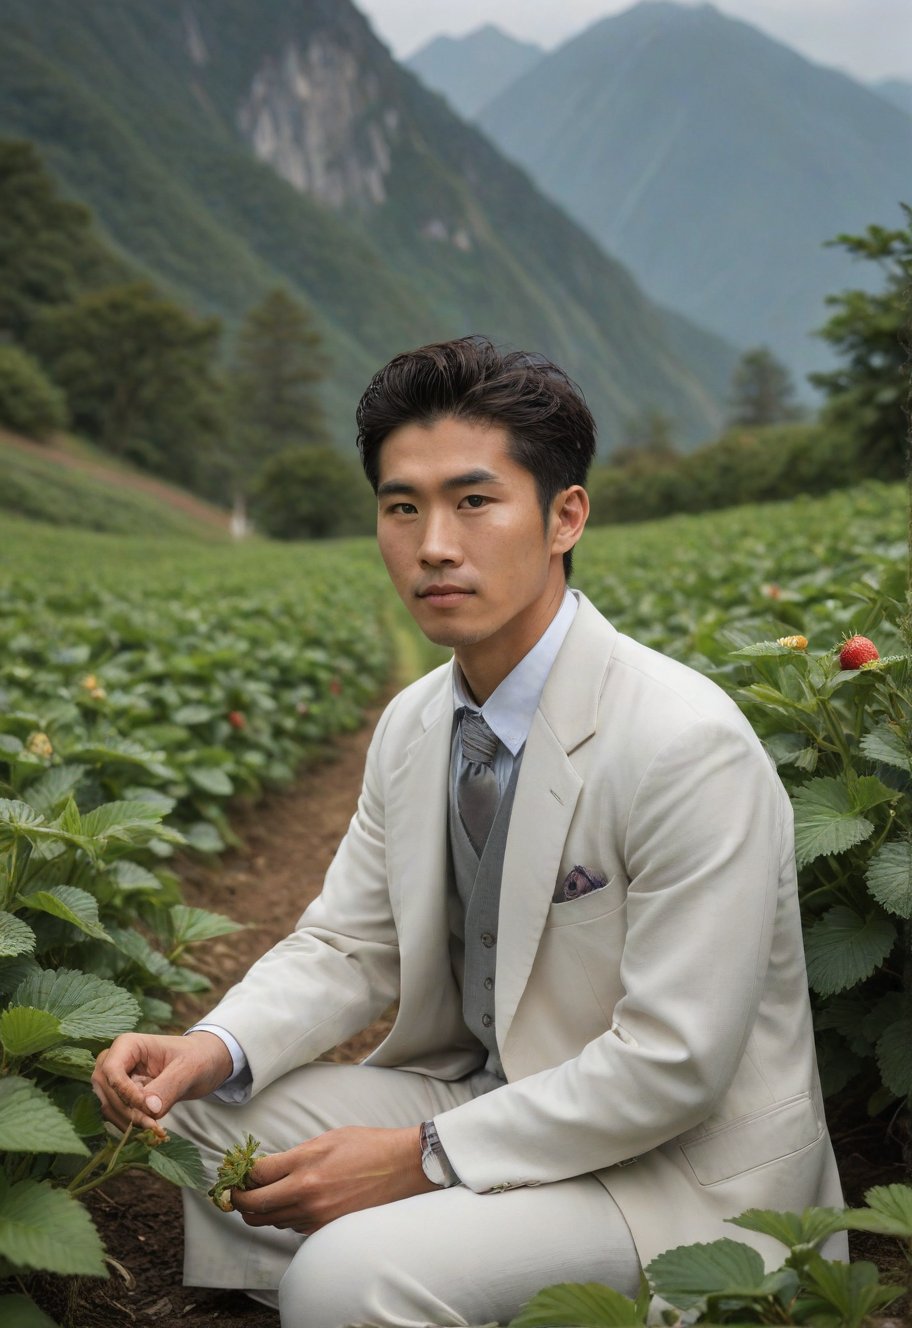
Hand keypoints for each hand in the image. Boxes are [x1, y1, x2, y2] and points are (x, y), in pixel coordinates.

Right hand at [92, 1030, 232, 1135]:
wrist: (203, 1064)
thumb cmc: (197, 1057)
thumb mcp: (189, 1068)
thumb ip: (169, 1086)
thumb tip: (150, 1109)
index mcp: (128, 1045)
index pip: (112, 1070)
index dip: (125, 1092)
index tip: (148, 1108)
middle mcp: (116, 1060)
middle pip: (107, 1091)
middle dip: (128, 1111)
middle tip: (154, 1125)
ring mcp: (116, 1080)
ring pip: (109, 1106)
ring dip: (129, 1121)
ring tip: (156, 1128)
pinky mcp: (122, 1097)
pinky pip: (118, 1115)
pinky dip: (131, 1125)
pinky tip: (153, 1127)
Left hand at [232, 1125, 433, 1232]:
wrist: (401, 1167)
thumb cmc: (366, 1146)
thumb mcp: (327, 1138)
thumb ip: (295, 1155)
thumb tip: (267, 1169)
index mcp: (304, 1163)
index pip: (256, 1175)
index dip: (242, 1174)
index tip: (239, 1172)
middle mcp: (305, 1193)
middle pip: (253, 1206)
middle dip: (239, 1199)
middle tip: (238, 1192)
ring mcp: (315, 1215)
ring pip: (271, 1220)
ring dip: (263, 1210)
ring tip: (266, 1195)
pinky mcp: (325, 1229)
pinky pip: (293, 1227)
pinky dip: (286, 1217)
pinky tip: (294, 1203)